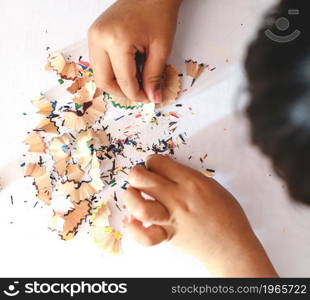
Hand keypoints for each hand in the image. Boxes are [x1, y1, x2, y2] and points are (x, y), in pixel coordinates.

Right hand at [88, 0, 181, 102]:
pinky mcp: (94, 35)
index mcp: (116, 40)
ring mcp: (93, 36)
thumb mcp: (161, 49)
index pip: (124, 81)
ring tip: (135, 83)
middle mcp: (99, 38)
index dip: (137, 95)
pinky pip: (99, 64)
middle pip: (104, 81)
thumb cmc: (159, 14)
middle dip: (123, 93)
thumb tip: (153, 98)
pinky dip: (112, 73)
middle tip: (140, 94)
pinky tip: (127, 71)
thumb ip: (154, 77)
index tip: (149, 98)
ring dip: (116, 84)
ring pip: (99, 75)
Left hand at [124, 154, 277, 276]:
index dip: (152, 161)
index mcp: (191, 182)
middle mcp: (178, 198)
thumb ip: (187, 176)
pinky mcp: (168, 236)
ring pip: (139, 205)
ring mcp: (171, 218)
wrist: (232, 245)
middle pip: (142, 179)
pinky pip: (144, 235)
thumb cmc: (226, 214)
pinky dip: (134, 228)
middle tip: (139, 176)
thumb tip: (164, 169)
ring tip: (134, 193)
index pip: (158, 163)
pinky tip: (133, 221)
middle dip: (136, 173)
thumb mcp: (211, 185)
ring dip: (130, 196)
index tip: (153, 165)